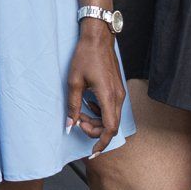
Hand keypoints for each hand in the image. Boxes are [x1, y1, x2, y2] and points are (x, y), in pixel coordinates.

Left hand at [65, 22, 124, 152]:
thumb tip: (70, 124)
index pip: (110, 128)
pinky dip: (101, 112)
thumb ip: (73, 106)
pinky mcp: (118, 89)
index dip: (102, 142)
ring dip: (97, 121)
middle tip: (78, 122)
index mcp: (108, 96)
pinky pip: (112, 109)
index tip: (93, 151)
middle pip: (111, 126)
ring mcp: (120, 93)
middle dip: (95, 130)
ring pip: (112, 118)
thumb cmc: (85, 56)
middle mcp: (118, 97)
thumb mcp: (73, 82)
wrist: (98, 39)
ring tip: (81, 113)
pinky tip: (88, 104)